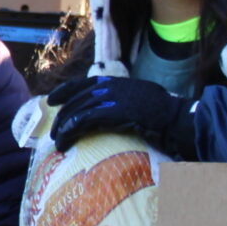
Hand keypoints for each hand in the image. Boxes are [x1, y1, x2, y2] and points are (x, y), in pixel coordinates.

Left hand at [48, 76, 195, 158]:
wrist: (175, 118)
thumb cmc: (163, 113)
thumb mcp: (139, 98)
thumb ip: (122, 99)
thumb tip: (109, 110)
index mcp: (116, 82)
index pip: (82, 83)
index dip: (64, 91)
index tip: (51, 100)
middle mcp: (110, 87)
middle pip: (75, 100)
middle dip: (61, 117)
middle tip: (54, 132)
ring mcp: (110, 98)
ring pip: (76, 111)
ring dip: (63, 128)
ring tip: (58, 143)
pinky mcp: (111, 113)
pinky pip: (82, 122)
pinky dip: (70, 132)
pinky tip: (65, 143)